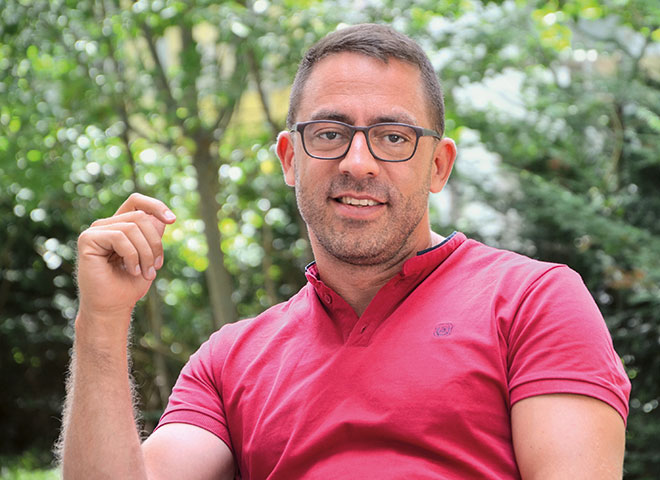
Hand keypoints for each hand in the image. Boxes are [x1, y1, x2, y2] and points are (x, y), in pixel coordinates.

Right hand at [76, 193, 175, 323]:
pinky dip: (132, 255)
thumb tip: (163, 218)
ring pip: (133, 227)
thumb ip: (153, 236)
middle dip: (155, 243)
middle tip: (156, 267)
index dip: (155, 206)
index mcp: (119, 226)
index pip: (136, 202)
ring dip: (146, 253)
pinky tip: (132, 270)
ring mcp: (95, 231)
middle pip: (141, 217)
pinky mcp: (88, 239)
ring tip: (146, 273)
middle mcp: (106, 225)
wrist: (112, 308)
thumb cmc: (129, 285)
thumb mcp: (149, 257)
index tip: (172, 220)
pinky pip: (120, 237)